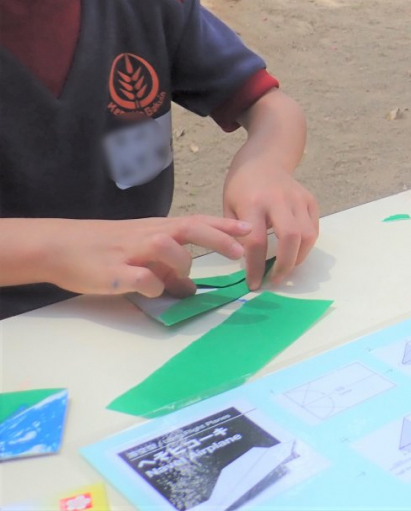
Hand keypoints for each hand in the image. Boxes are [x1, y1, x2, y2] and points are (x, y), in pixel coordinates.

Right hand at [44, 216, 247, 297]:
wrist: (59, 246)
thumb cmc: (105, 248)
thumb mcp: (141, 254)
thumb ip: (168, 269)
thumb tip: (191, 287)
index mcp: (157, 228)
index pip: (197, 222)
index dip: (223, 226)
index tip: (250, 229)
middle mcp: (148, 235)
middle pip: (189, 229)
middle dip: (218, 239)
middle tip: (241, 251)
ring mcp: (131, 253)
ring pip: (167, 248)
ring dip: (180, 263)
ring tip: (179, 278)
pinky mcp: (114, 273)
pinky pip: (141, 278)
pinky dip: (152, 285)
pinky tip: (150, 290)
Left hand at [223, 162, 318, 288]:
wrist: (264, 159)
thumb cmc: (241, 186)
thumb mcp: (228, 207)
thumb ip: (236, 234)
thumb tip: (246, 265)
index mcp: (253, 202)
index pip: (256, 242)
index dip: (256, 267)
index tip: (254, 283)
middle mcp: (278, 200)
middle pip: (289, 238)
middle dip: (284, 265)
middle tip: (275, 280)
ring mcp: (298, 198)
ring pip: (307, 235)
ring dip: (298, 258)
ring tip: (286, 268)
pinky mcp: (310, 200)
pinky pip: (313, 229)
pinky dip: (306, 246)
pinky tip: (294, 252)